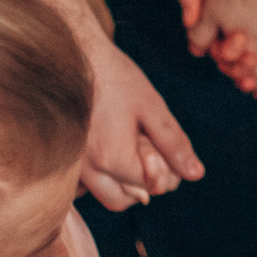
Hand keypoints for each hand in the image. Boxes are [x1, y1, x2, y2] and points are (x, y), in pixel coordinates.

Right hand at [79, 30, 202, 209]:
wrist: (73, 55)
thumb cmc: (114, 78)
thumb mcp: (152, 107)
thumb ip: (174, 143)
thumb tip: (195, 173)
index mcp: (113, 158)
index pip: (151, 187)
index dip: (166, 171)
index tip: (163, 147)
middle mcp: (87, 169)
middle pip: (123, 201)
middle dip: (143, 186)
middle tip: (149, 154)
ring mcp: (70, 166)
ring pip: (100, 195)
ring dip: (120, 184)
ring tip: (129, 149)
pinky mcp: (62, 158)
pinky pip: (81, 185)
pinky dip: (98, 178)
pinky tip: (108, 150)